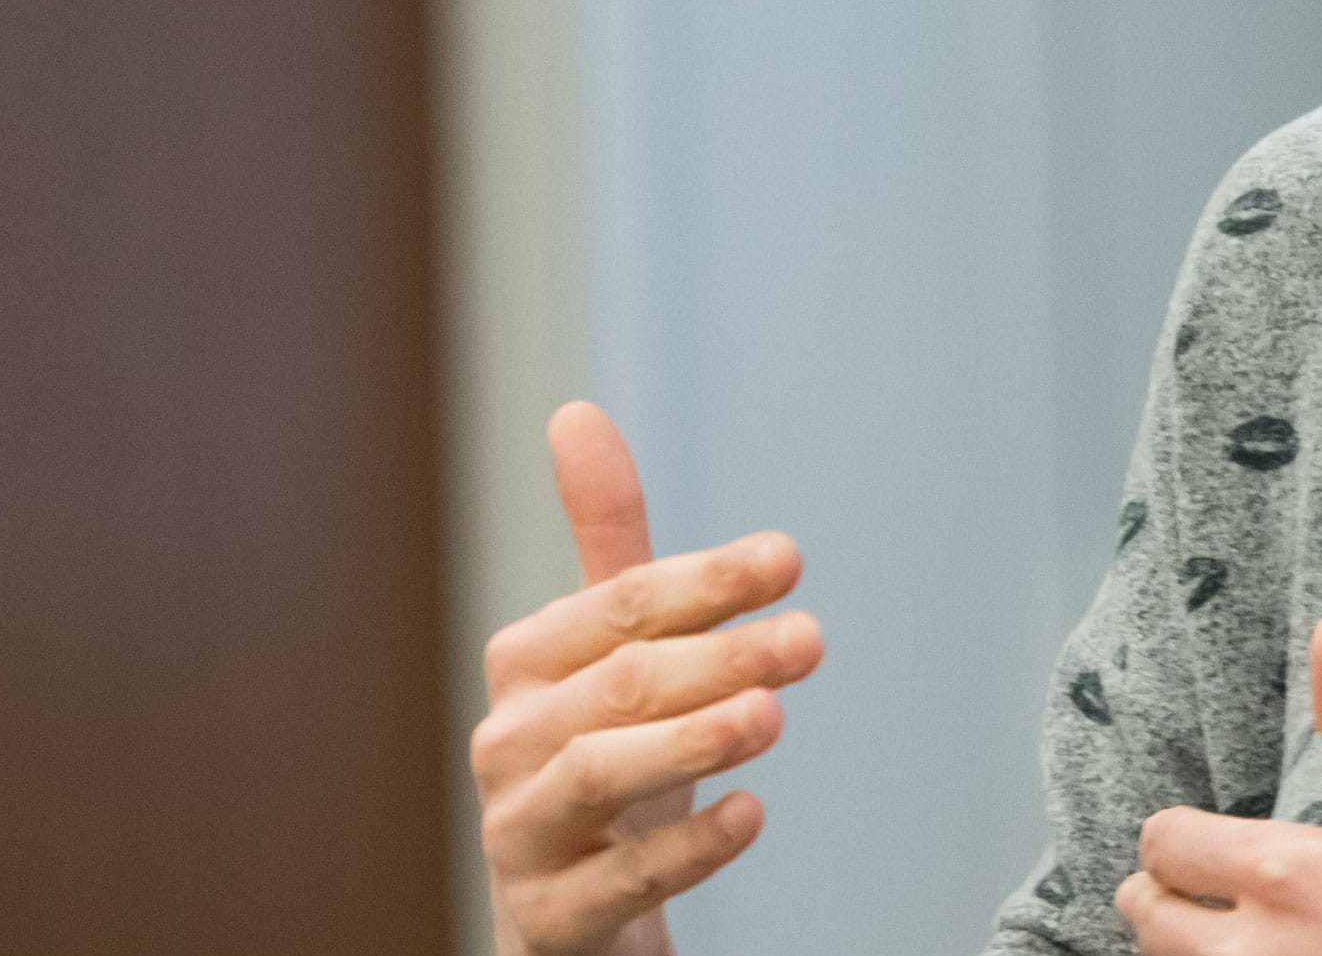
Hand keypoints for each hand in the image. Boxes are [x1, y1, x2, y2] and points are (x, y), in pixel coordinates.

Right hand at [472, 402, 824, 955]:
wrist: (572, 909)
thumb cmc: (603, 758)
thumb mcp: (614, 653)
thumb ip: (611, 543)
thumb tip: (576, 414)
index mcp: (530, 664)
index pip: (619, 607)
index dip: (705, 581)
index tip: (787, 560)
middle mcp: (511, 742)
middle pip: (619, 685)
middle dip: (719, 657)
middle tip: (810, 642)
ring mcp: (522, 832)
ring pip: (600, 774)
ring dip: (693, 739)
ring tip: (772, 716)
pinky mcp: (549, 915)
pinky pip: (615, 880)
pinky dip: (686, 845)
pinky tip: (750, 814)